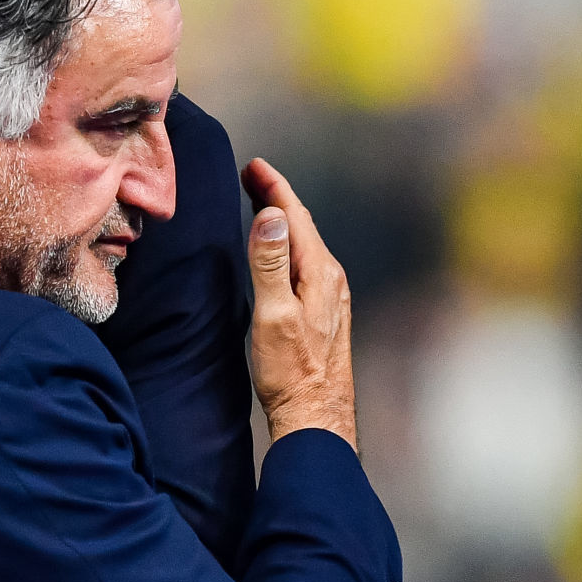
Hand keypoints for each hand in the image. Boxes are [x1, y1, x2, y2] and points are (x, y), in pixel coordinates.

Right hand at [242, 158, 356, 448]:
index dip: (274, 187)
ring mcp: (330, 297)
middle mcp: (331, 280)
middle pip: (302, 226)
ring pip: (304, 244)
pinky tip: (277, 252)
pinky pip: (304, 263)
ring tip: (260, 202)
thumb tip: (271, 216)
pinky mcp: (323, 312)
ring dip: (282, 220)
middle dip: (276, 197)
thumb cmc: (291, 373)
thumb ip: (271, 264)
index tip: (253, 165)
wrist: (315, 417)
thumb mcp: (273, 316)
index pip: (295, 217)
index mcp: (320, 274)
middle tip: (250, 175)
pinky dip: (287, 245)